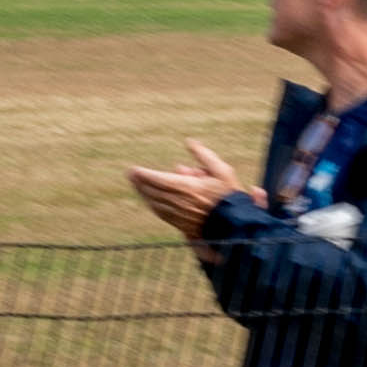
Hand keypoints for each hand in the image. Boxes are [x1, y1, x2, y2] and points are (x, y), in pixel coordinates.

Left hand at [123, 141, 244, 237]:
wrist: (235, 224)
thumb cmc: (229, 195)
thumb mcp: (222, 170)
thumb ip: (204, 155)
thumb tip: (189, 142)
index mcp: (187, 188)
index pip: (158, 180)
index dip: (144, 175)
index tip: (134, 170)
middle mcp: (179, 202)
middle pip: (153, 191)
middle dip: (140, 183)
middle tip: (131, 175)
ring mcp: (179, 215)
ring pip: (154, 203)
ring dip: (144, 194)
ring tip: (137, 185)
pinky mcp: (180, 224)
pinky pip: (161, 213)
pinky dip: (152, 204)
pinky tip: (150, 200)